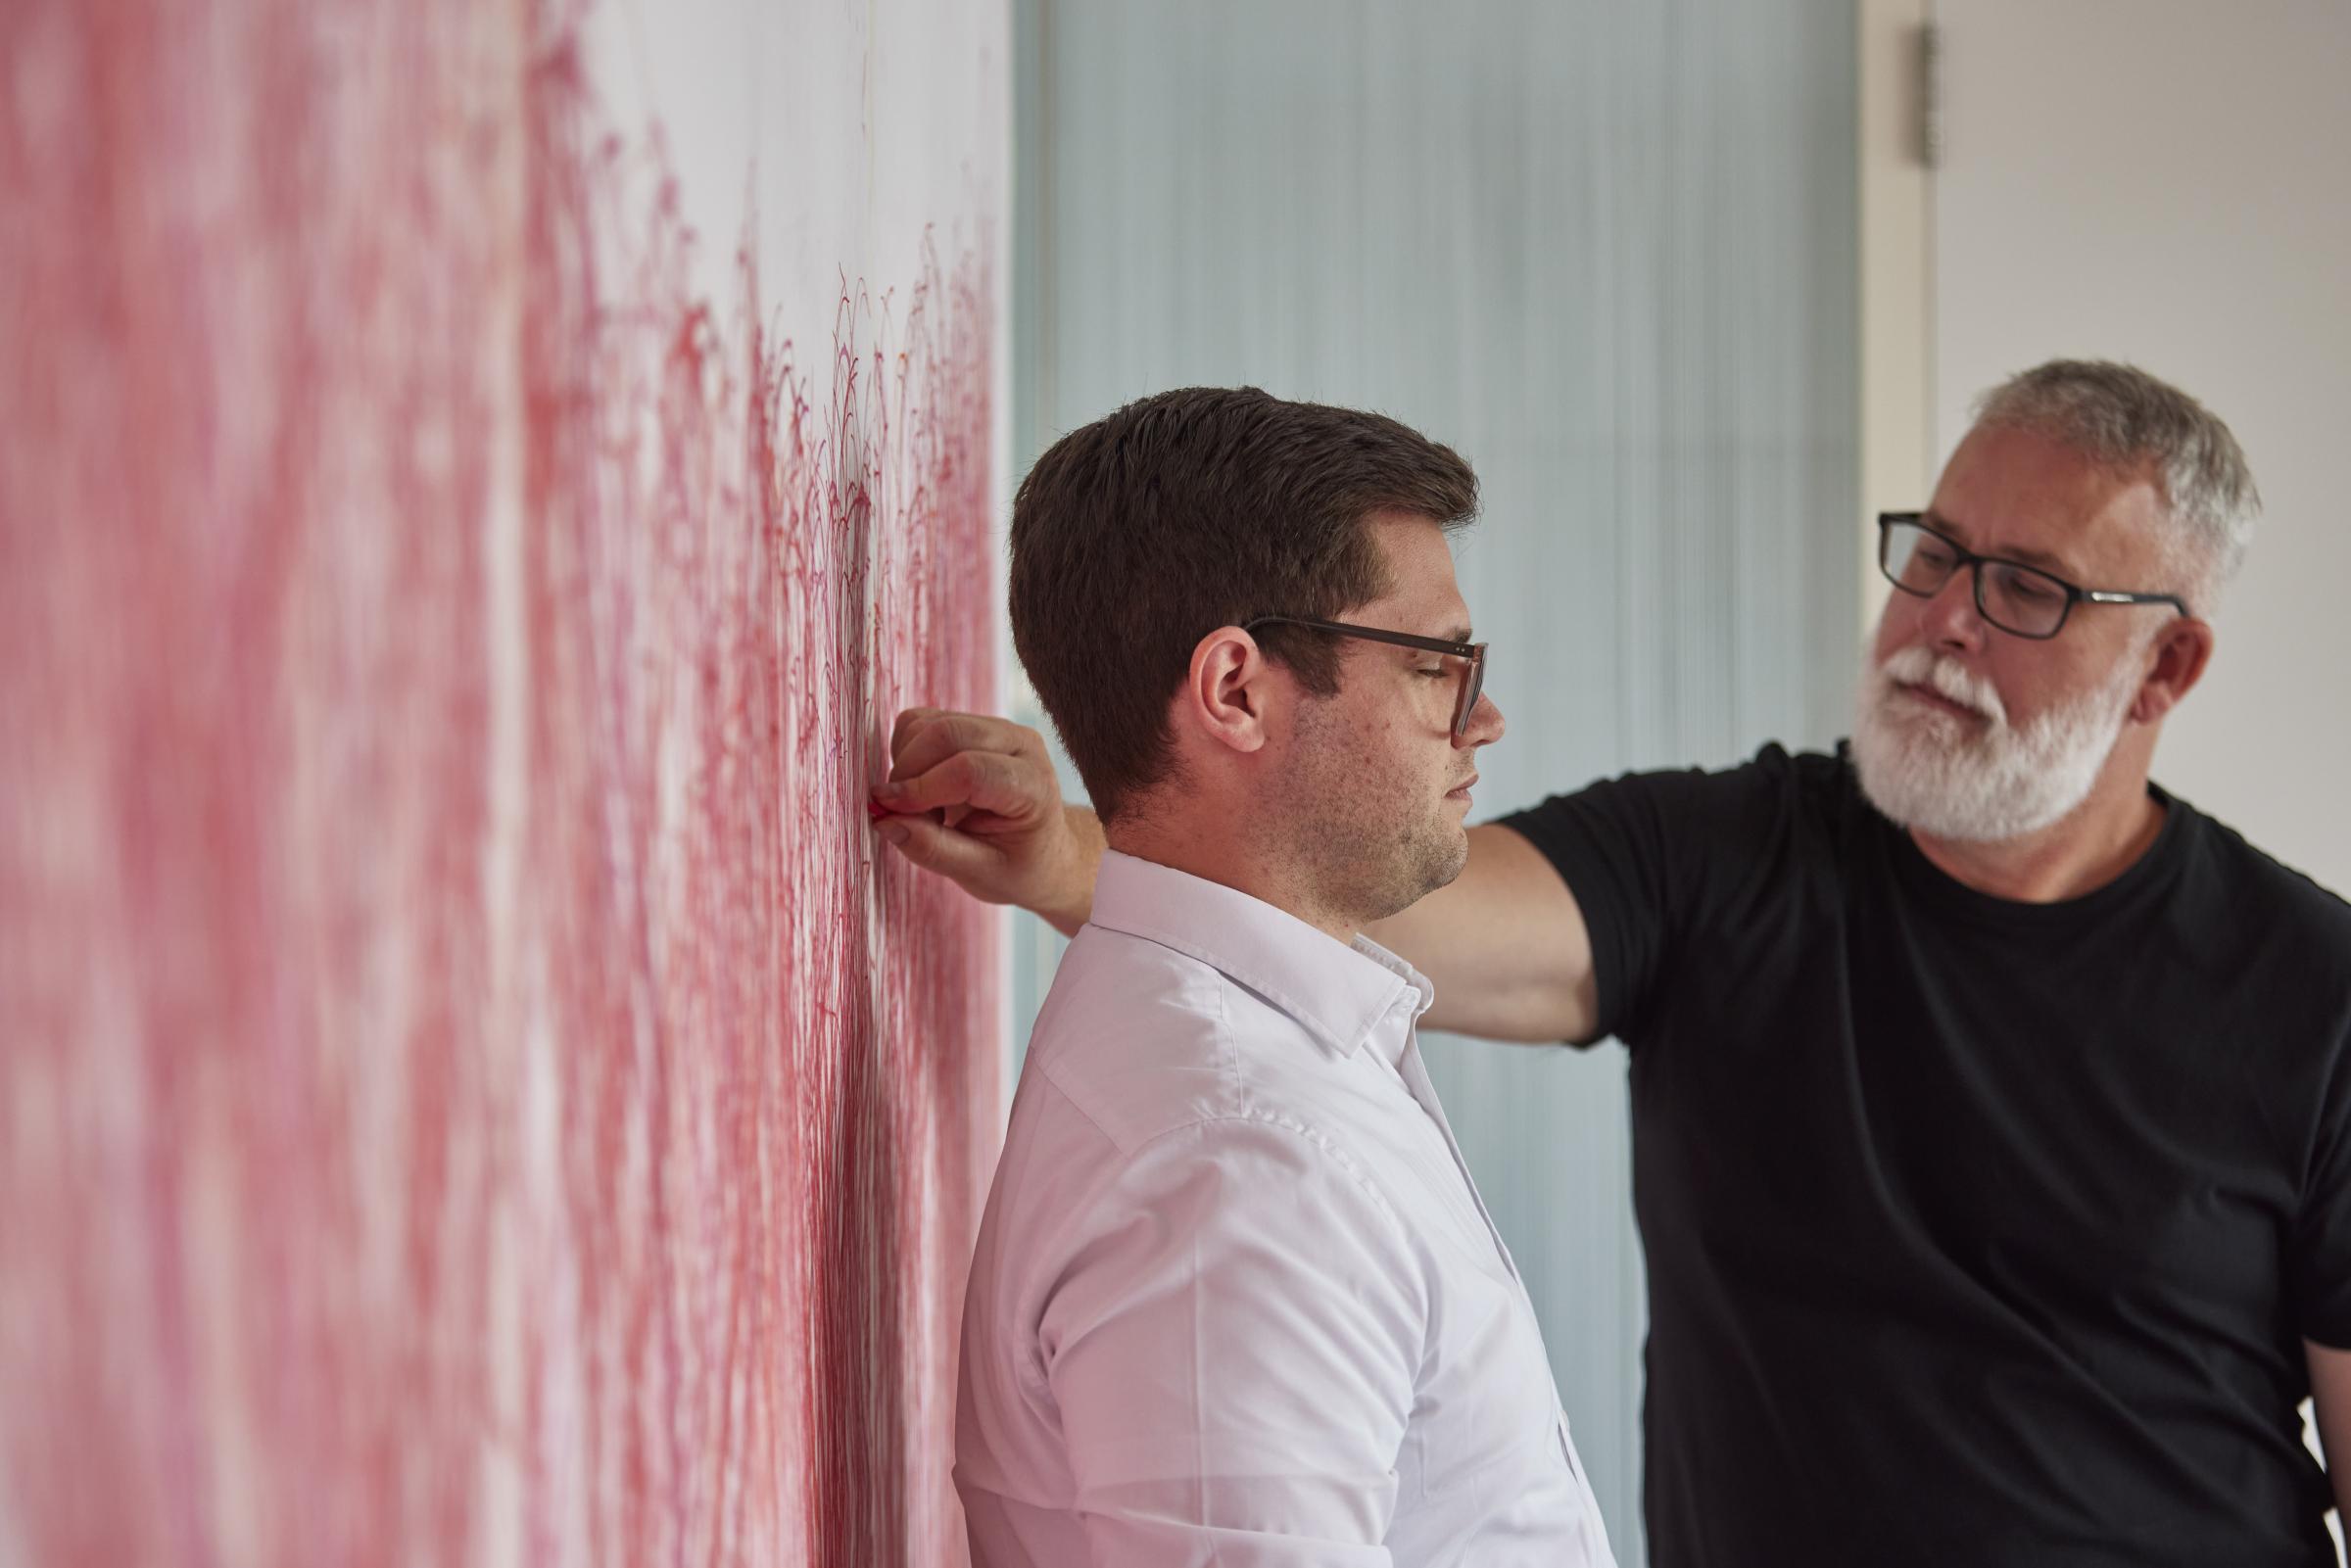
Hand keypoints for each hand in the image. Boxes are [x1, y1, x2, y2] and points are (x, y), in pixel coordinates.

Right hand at [875, 709, 1103, 934]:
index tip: (886, 812)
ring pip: (927, 724)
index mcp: (1033, 786)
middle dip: (906, 772)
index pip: (971, 771)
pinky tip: (920, 787)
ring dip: (904, 764)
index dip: (921, 789)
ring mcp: (995, 727)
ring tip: (920, 807)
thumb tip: (886, 821)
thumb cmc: (1018, 865)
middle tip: (895, 812)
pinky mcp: (970, 722)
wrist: (1042, 848)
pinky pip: (919, 723)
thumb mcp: (981, 875)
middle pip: (946, 734)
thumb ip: (934, 850)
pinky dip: (904, 753)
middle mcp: (1019, 744)